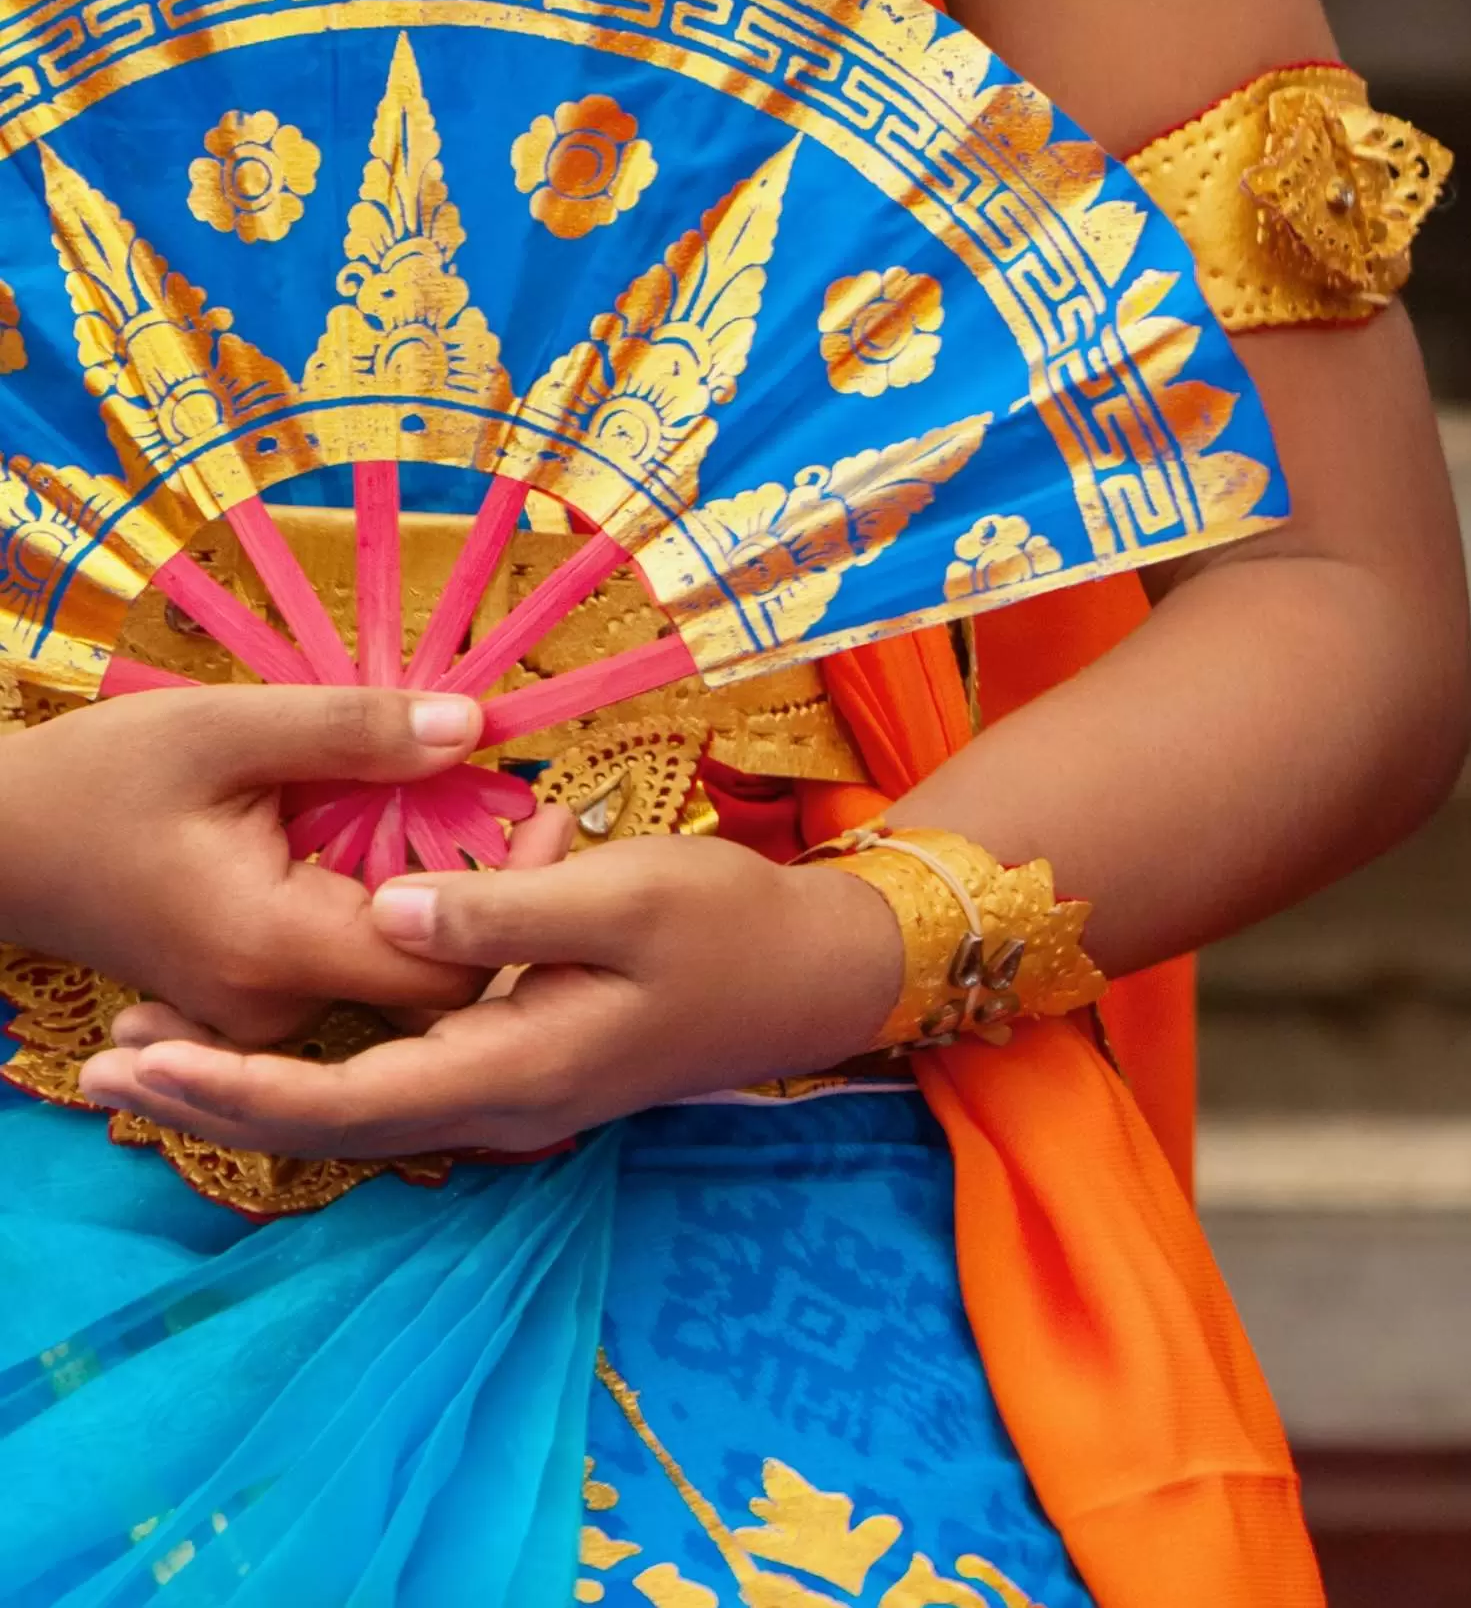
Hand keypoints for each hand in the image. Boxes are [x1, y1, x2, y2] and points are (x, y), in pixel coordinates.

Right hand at [0, 685, 499, 1039]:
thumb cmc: (94, 781)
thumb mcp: (222, 728)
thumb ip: (351, 731)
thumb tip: (474, 725)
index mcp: (274, 947)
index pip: (446, 966)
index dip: (515, 900)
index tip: (551, 817)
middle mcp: (274, 1007)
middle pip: (434, 978)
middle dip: (492, 898)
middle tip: (535, 809)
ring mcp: (260, 1015)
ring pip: (393, 974)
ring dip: (442, 898)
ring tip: (481, 810)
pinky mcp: (251, 1002)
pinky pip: (350, 967)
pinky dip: (388, 907)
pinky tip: (407, 838)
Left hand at [77, 825, 908, 1157]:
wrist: (818, 975)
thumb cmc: (730, 925)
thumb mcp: (623, 894)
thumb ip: (503, 908)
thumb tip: (388, 914)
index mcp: (514, 1068)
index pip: (341, 1102)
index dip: (232, 1088)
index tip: (141, 1064)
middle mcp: (500, 1106)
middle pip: (327, 1129)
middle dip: (209, 1104)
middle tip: (99, 1074)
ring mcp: (512, 1099)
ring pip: (352, 1117)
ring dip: (247, 1093)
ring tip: (148, 1063)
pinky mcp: (520, 1074)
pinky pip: (391, 1094)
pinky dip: (310, 1078)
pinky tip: (266, 1047)